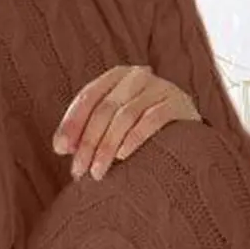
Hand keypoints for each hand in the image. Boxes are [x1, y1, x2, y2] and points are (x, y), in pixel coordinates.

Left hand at [54, 66, 200, 180]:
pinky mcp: (178, 103)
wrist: (188, 132)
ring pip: (125, 116)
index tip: (60, 150)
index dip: (72, 123)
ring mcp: (160, 87)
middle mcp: (137, 76)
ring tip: (98, 172)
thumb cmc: (141, 130)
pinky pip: (151, 120)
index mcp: (116, 76)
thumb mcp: (112, 124)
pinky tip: (122, 156)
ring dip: (107, 147)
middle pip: (105, 109)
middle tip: (79, 170)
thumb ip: (86, 130)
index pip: (88, 96)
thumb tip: (60, 147)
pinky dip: (134, 138)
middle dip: (88, 143)